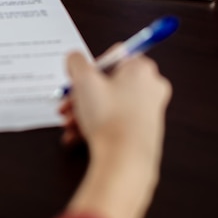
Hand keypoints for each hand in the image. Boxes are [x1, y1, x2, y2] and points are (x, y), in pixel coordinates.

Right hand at [59, 50, 171, 217]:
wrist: (125, 160)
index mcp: (141, 69)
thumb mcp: (84, 81)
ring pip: (108, 105)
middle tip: (67, 104)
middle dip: (81, 95)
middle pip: (107, 84)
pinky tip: (76, 136)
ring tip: (69, 124)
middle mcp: (150, 88)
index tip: (78, 79)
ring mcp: (148, 111)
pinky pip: (113, 122)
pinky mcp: (142, 132)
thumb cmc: (110, 119)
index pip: (113, 57)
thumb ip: (75, 61)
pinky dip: (94, 127)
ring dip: (83, 112)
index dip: (91, 68)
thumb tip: (74, 59)